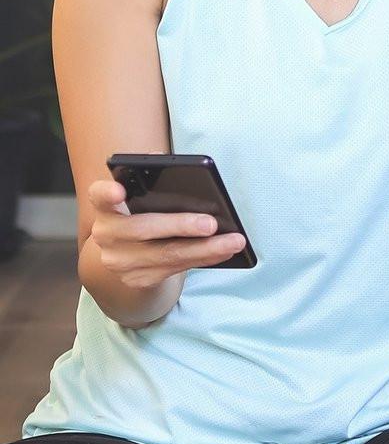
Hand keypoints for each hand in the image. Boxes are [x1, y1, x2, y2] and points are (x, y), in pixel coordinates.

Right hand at [85, 178, 244, 290]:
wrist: (129, 258)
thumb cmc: (146, 217)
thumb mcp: (145, 200)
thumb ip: (155, 181)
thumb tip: (174, 164)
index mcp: (107, 207)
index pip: (99, 195)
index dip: (107, 192)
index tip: (119, 190)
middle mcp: (107, 234)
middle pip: (142, 229)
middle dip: (180, 225)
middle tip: (211, 223)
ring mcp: (120, 261)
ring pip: (166, 254)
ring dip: (206, 248)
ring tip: (234, 241)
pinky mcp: (138, 279)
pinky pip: (177, 269)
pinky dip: (205, 259)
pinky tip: (225, 252)